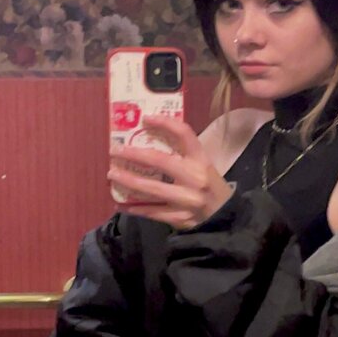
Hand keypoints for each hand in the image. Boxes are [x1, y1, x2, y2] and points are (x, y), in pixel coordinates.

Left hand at [108, 115, 232, 228]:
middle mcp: (194, 178)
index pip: (184, 134)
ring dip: (129, 181)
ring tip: (112, 174)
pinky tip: (122, 204)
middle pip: (160, 161)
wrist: (225, 218)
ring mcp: (186, 200)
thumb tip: (149, 142)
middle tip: (115, 151)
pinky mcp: (179, 218)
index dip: (165, 123)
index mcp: (202, 161)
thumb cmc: (211, 188)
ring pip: (152, 189)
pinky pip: (153, 212)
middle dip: (134, 154)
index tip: (146, 118)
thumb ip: (183, 156)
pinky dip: (136, 208)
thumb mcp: (204, 167)